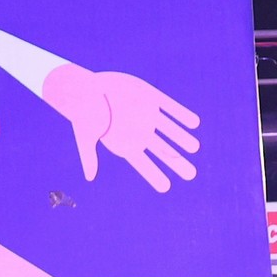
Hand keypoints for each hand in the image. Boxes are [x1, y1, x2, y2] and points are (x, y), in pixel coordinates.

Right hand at [43, 64, 200, 191]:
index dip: (154, 176)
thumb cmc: (82, 115)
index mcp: (125, 145)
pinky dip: (181, 114)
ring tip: (194, 147)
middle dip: (177, 163)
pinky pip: (170, 107)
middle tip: (191, 175)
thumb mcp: (85, 137)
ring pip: (170, 130)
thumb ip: (89, 157)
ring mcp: (147, 115)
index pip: (143, 165)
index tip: (166, 187)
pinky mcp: (151, 98)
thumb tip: (90, 178)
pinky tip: (194, 122)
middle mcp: (139, 133)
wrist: (84, 88)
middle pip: (162, 152)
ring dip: (182, 138)